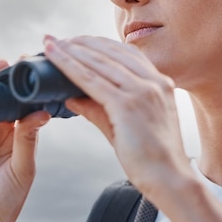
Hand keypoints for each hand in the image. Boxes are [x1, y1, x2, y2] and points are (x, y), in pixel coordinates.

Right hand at [0, 60, 50, 221]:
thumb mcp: (23, 168)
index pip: (27, 109)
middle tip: (20, 61)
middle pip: (7, 101)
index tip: (39, 72)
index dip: (32, 92)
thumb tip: (42, 112)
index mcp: (19, 139)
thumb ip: (28, 139)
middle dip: (12, 81)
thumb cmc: (5, 201)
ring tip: (0, 65)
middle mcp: (0, 132)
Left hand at [43, 35, 190, 198]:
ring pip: (98, 62)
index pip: (125, 53)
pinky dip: (70, 66)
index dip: (98, 44)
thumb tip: (71, 97)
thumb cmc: (151, 157)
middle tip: (57, 39)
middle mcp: (153, 81)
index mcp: (159, 82)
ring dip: (71, 50)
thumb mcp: (125, 125)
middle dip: (80, 43)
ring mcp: (142, 91)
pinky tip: (55, 60)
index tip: (77, 40)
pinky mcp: (128, 105)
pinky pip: (91, 80)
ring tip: (51, 44)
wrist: (171, 181)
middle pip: (110, 52)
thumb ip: (98, 108)